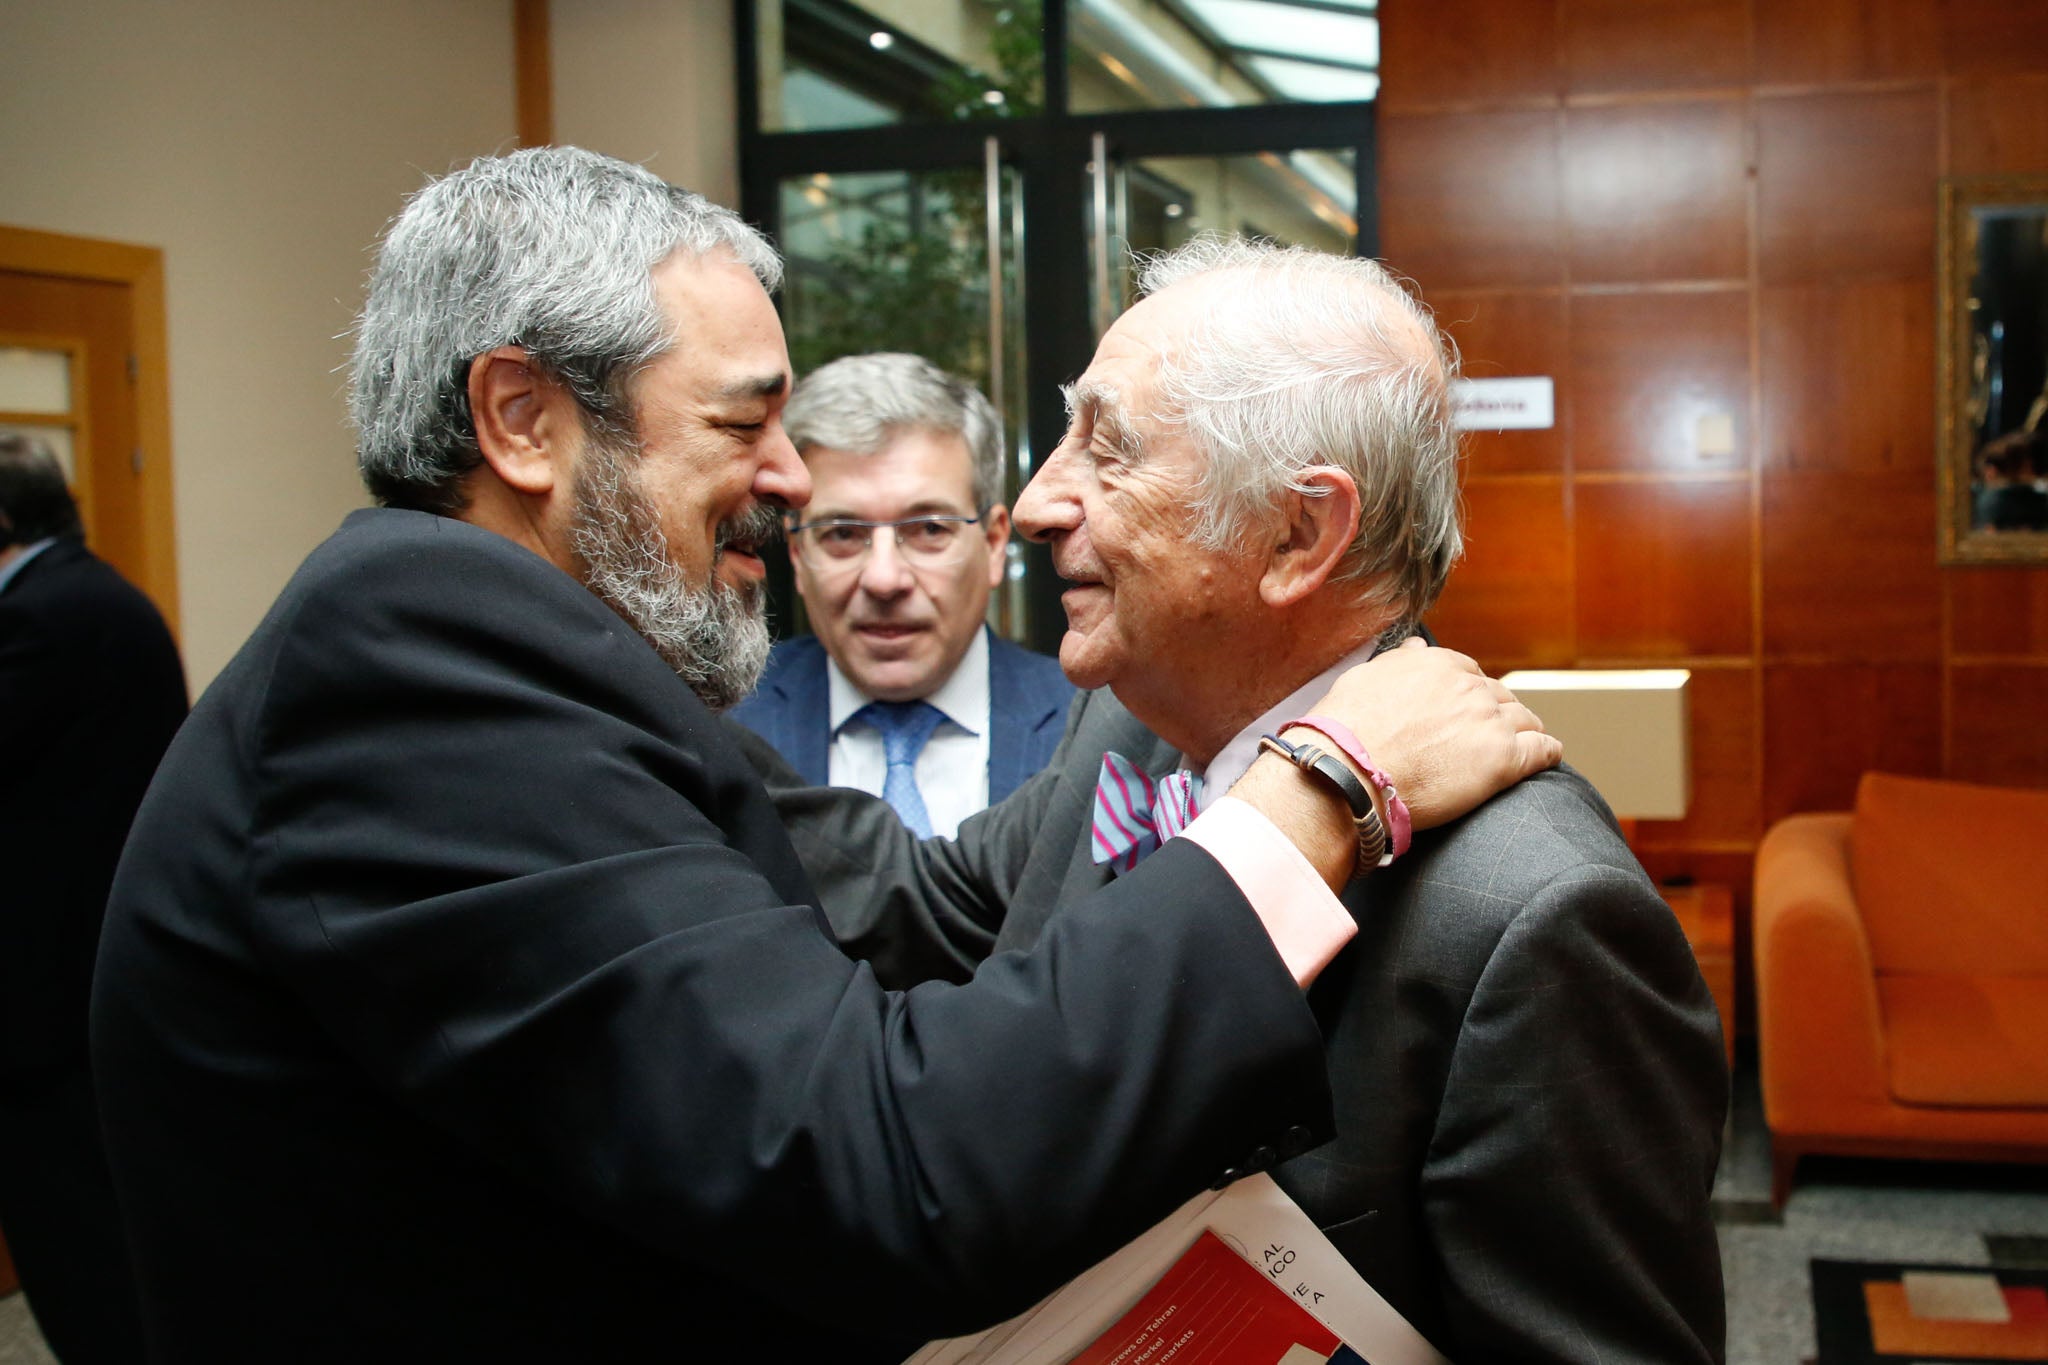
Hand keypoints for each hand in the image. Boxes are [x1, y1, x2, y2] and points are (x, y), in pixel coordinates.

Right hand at [1307, 638, 1559, 830]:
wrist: (1349, 772)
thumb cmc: (1346, 731)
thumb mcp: (1366, 677)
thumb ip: (1399, 660)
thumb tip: (1417, 645)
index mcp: (1438, 664)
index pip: (1470, 673)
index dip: (1470, 693)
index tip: (1467, 708)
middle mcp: (1469, 687)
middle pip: (1500, 696)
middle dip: (1498, 712)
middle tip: (1490, 732)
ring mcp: (1490, 722)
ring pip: (1526, 720)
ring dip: (1526, 730)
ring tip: (1525, 743)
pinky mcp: (1505, 760)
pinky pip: (1543, 750)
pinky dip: (1548, 751)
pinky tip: (1547, 756)